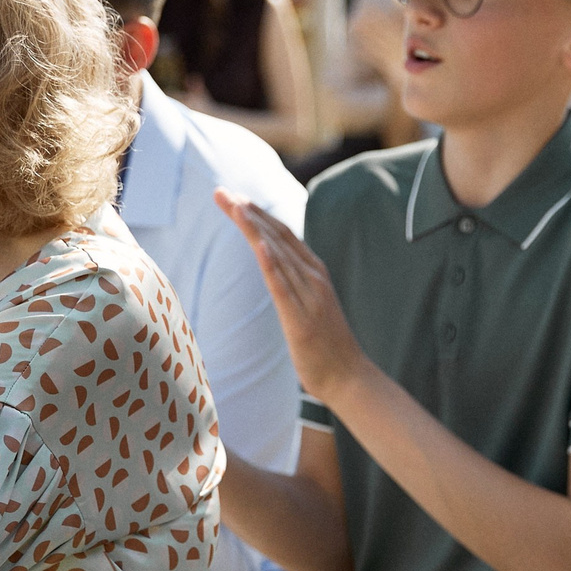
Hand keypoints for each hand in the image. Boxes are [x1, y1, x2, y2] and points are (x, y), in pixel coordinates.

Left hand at [214, 189, 367, 407]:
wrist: (349, 378)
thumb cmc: (327, 346)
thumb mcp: (308, 307)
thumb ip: (294, 285)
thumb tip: (274, 271)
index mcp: (314, 272)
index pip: (282, 234)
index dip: (258, 214)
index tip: (234, 197)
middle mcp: (313, 276)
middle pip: (276, 235)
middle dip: (248, 212)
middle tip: (221, 192)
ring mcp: (309, 295)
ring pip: (277, 253)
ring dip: (254, 227)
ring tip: (234, 204)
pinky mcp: (301, 317)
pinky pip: (282, 285)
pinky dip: (270, 261)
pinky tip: (257, 243)